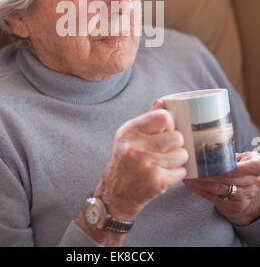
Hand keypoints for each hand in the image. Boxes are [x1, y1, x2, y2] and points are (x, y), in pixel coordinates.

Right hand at [93, 99, 188, 220]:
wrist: (115, 195)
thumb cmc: (124, 162)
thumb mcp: (129, 137)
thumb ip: (147, 120)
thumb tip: (163, 101)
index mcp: (130, 130)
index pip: (164, 117)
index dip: (170, 125)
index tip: (165, 133)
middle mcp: (136, 145)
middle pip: (177, 136)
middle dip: (176, 146)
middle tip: (166, 152)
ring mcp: (146, 163)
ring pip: (182, 154)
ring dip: (178, 161)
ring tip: (164, 164)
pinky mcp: (156, 180)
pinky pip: (181, 172)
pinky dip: (177, 175)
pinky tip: (163, 175)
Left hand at [184, 152, 259, 225]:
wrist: (256, 194)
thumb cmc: (246, 170)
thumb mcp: (245, 158)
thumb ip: (231, 155)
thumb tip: (209, 148)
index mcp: (255, 166)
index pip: (245, 166)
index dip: (228, 167)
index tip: (212, 165)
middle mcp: (251, 183)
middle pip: (224, 178)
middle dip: (204, 173)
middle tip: (189, 166)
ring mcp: (242, 197)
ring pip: (216, 188)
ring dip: (198, 182)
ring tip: (186, 174)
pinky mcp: (233, 207)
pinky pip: (212, 198)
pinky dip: (199, 190)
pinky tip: (190, 184)